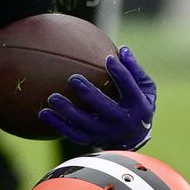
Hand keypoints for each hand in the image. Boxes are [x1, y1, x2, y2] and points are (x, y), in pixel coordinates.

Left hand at [39, 46, 155, 149]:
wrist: (134, 139)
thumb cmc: (139, 104)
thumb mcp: (146, 89)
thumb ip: (135, 70)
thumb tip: (122, 49)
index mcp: (139, 106)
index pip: (130, 88)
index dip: (120, 73)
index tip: (108, 59)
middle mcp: (123, 123)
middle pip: (104, 108)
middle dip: (89, 94)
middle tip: (73, 79)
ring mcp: (107, 134)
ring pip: (85, 124)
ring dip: (68, 111)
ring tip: (52, 97)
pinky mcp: (93, 141)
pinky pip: (73, 134)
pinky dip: (58, 125)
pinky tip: (43, 113)